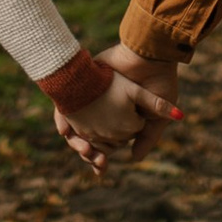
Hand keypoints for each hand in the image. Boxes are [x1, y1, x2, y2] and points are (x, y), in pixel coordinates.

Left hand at [51, 64, 183, 175]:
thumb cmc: (159, 83)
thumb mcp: (156, 116)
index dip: (101, 156)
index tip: (101, 166)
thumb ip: (148, 138)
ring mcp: (93, 96)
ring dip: (76, 139)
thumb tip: (134, 158)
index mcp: (122, 117)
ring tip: (82, 148)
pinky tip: (65, 130)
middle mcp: (106, 107)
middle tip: (91, 158)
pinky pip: (65, 103)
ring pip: (76, 125)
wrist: (151, 55)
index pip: (106, 143)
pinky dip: (62, 119)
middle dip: (88, 151)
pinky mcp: (84, 82)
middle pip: (88, 137)